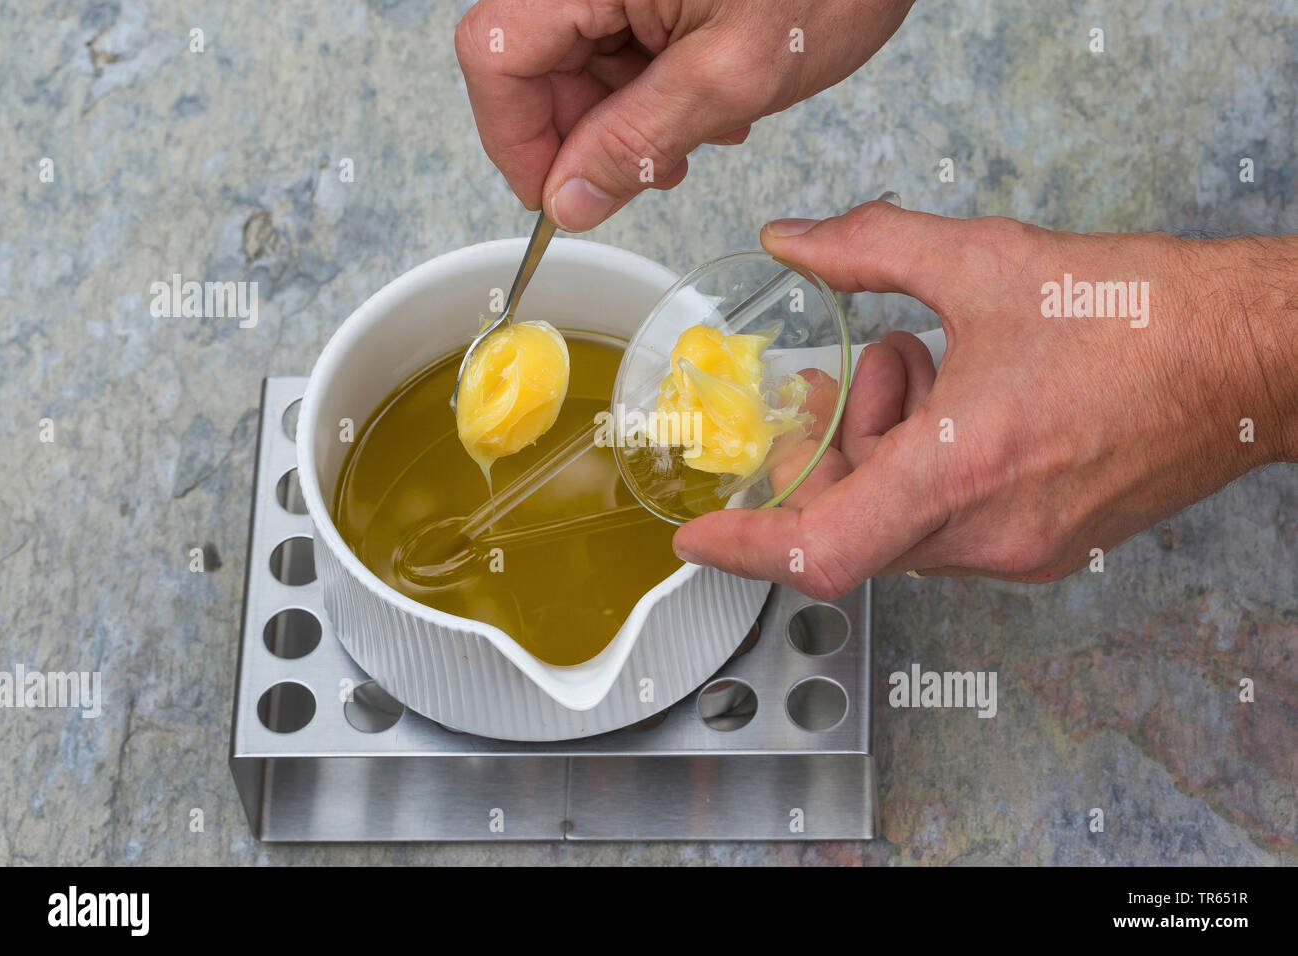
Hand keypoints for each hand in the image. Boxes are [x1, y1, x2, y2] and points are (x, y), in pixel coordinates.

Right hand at [455, 0, 914, 230]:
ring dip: (626, 116)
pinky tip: (708, 102)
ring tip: (699, 133)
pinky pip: (621, 39)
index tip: (557, 199)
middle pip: (531, 59)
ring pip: (578, 57)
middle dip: (583, 132)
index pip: (495, 55)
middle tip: (646, 173)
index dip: (515, 139)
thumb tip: (568, 200)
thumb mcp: (731, 74)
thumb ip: (636, 141)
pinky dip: (654, 85)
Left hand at [672, 201, 1297, 595]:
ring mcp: (1020, 551)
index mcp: (964, 469)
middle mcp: (988, 533)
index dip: (749, 546)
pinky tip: (954, 399)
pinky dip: (920, 470)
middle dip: (822, 453)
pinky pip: (944, 527)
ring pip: (897, 523)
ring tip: (916, 362)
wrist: (1253, 358)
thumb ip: (869, 249)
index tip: (698, 536)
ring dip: (875, 449)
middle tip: (829, 383)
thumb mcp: (983, 260)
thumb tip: (794, 243)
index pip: (824, 549)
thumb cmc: (1138, 316)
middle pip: (851, 526)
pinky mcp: (1045, 549)